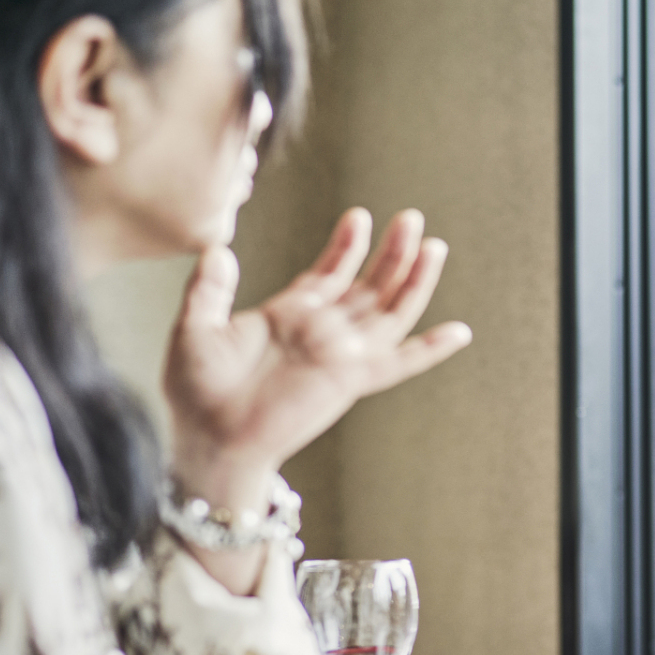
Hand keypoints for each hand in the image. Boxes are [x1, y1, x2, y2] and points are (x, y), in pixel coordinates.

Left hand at [164, 207, 471, 498]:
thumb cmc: (196, 391)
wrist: (208, 437)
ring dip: (413, 281)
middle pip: (371, 286)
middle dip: (393, 252)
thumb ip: (209, 289)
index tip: (360, 216)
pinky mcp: (349, 380)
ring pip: (391, 312)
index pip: (331, 273)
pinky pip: (399, 363)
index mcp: (290, 316)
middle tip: (411, 219)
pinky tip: (459, 332)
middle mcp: (323, 332)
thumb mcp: (195, 328)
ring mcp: (340, 355)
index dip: (347, 245)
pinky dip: (430, 350)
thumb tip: (217, 250)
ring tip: (432, 247)